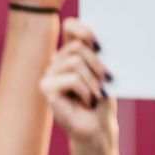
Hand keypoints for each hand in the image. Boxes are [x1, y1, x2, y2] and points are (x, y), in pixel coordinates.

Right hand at [41, 18, 114, 145]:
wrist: (98, 127)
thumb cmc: (102, 100)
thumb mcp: (104, 73)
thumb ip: (97, 55)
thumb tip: (97, 41)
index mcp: (70, 52)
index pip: (70, 26)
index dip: (82, 29)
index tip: (99, 43)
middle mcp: (57, 61)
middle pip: (77, 47)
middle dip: (97, 63)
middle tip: (108, 79)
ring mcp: (49, 75)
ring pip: (75, 63)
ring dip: (93, 81)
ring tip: (98, 95)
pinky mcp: (46, 89)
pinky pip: (72, 80)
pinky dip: (86, 91)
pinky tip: (88, 102)